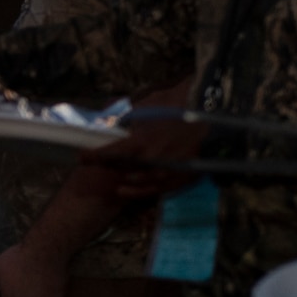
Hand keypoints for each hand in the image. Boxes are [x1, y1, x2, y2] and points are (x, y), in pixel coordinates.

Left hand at [79, 118, 206, 199]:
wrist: (215, 117)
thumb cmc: (182, 107)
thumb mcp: (151, 105)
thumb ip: (130, 116)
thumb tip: (113, 121)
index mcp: (142, 142)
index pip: (110, 153)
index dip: (93, 156)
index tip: (81, 157)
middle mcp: (151, 161)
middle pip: (121, 169)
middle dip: (106, 165)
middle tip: (95, 163)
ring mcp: (166, 173)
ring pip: (136, 182)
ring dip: (121, 179)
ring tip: (111, 177)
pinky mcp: (180, 180)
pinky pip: (154, 190)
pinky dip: (138, 191)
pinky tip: (126, 190)